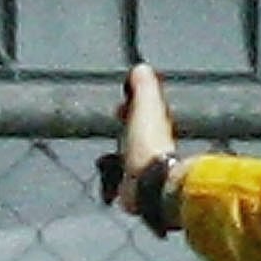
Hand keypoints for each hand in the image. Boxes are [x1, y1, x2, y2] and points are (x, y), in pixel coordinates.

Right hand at [114, 63, 175, 213]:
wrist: (149, 183)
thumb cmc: (147, 143)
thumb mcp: (146, 106)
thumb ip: (143, 86)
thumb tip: (141, 67)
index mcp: (154, 129)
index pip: (142, 116)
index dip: (130, 109)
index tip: (120, 106)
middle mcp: (150, 151)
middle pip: (132, 139)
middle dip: (121, 134)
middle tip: (112, 131)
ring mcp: (140, 173)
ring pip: (122, 163)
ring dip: (113, 160)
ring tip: (108, 159)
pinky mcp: (130, 192)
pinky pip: (115, 185)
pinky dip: (109, 183)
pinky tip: (107, 182)